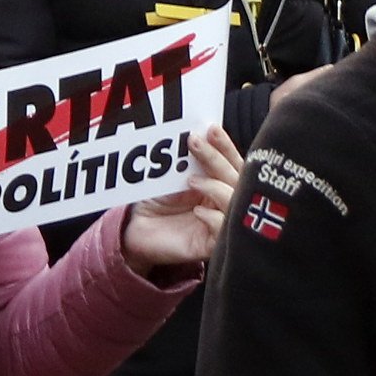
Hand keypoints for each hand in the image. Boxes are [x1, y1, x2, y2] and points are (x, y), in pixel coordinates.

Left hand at [121, 122, 239, 273]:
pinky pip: (225, 231)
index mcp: (220, 184)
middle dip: (217, 159)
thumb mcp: (171, 175)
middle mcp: (225, 203)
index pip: (234, 164)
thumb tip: (199, 134)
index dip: (225, 147)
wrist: (136, 228)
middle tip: (194, 143)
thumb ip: (188, 161)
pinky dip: (215, 219)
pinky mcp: (212, 246)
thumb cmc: (155, 199)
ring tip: (191, 180)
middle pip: (240, 181)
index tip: (211, 129)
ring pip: (238, 204)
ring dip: (216, 187)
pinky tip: (197, 212)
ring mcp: (221, 224)